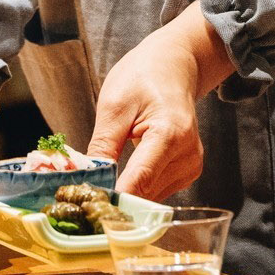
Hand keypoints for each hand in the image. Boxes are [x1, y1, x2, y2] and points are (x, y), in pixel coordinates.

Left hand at [87, 6, 233, 200]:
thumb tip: (91, 184)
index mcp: (171, 133)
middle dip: (113, 196)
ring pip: (148, 198)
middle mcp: (188, 154)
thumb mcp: (114, 106)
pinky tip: (124, 174)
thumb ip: (103, 148)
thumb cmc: (143, 77)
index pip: (138, 180)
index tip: (84, 209)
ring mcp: (191, 165)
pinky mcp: (188, 171)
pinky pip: (155, 191)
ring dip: (124, 194)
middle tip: (83, 193)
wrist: (174, 65)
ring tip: (104, 177)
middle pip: (144, 194)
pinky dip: (136, 187)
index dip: (110, 199)